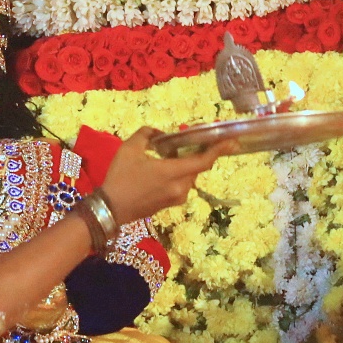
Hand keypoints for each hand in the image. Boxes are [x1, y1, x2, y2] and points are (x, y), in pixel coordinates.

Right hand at [98, 127, 232, 223]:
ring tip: (172, 150)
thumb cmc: (120, 178)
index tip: (232, 140)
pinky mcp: (171, 203)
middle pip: (198, 166)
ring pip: (190, 175)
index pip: (204, 161)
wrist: (110, 209)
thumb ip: (147, 134)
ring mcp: (177, 197)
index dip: (219, 150)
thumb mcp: (129, 149)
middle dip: (198, 151)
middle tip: (191, 137)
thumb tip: (159, 133)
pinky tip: (165, 165)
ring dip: (186, 162)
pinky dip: (179, 172)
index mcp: (172, 173)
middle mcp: (180, 187)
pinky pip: (182, 184)